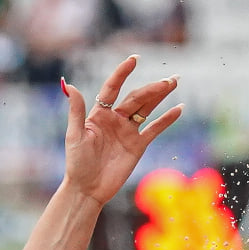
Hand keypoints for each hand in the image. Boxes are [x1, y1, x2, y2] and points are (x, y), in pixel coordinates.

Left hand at [60, 55, 181, 204]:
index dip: (122, 73)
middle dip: (152, 88)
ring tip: (174, 82)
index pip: (112, 88)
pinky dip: (166, 119)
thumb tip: (70, 85)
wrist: (88, 189)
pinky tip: (179, 108)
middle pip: (136, 98)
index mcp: (99, 114)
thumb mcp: (75, 135)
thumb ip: (75, 110)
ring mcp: (128, 132)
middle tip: (170, 79)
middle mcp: (115, 119)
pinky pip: (154, 129)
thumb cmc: (77, 163)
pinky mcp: (138, 145)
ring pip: (147, 109)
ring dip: (160, 96)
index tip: (134, 59)